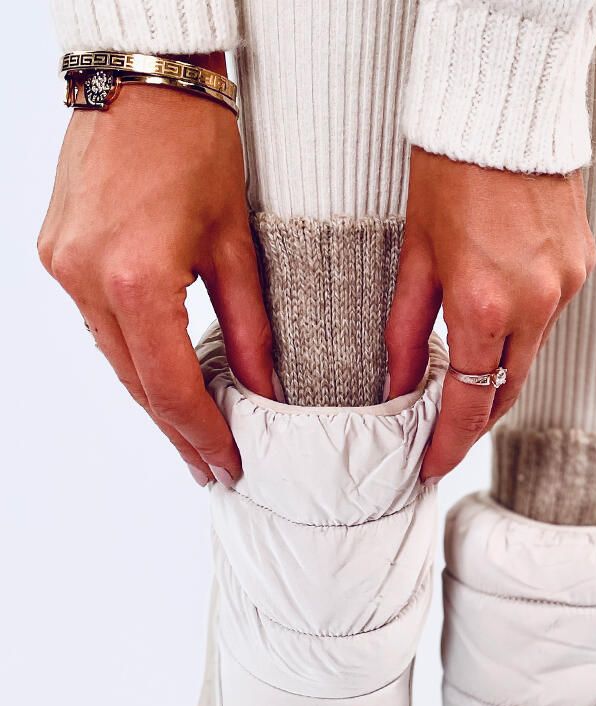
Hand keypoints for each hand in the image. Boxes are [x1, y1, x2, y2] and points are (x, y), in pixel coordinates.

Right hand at [38, 58, 272, 486]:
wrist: (143, 75)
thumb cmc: (194, 143)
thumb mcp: (237, 245)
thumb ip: (251, 327)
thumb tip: (264, 390)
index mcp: (136, 278)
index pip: (171, 385)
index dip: (202, 433)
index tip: (227, 464)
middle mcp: (87, 278)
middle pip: (136, 383)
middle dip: (177, 430)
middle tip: (210, 466)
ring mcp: (64, 266)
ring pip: (113, 359)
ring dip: (153, 399)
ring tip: (191, 434)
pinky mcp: (57, 252)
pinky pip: (97, 326)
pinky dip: (132, 358)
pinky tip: (160, 379)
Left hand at [385, 147, 595, 480]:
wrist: (506, 104)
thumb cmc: (448, 169)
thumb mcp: (414, 254)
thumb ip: (406, 331)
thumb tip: (398, 387)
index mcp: (485, 304)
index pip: (471, 402)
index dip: (450, 443)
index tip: (431, 466)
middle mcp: (536, 302)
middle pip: (508, 390)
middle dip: (476, 417)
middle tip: (444, 432)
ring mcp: (566, 284)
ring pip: (531, 354)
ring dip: (499, 369)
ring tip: (464, 371)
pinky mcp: (582, 263)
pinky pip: (549, 314)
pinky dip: (522, 326)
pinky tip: (498, 311)